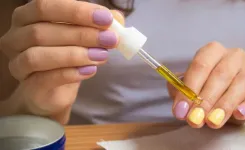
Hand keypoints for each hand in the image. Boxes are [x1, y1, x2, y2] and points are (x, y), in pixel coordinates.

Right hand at [0, 0, 123, 123]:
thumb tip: (117, 19)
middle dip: (81, 34)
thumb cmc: (65, 56)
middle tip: (110, 39)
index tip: (106, 19)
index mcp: (27, 16)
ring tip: (102, 56)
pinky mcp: (28, 87)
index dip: (77, 11)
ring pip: (38, 55)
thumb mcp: (82, 36)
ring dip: (75, 54)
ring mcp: (18, 63)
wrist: (53, 89)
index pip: (46, 7)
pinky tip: (90, 70)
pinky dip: (70, 73)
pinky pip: (45, 78)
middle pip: (42, 31)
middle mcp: (16, 37)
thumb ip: (97, 25)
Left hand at [167, 42, 244, 127]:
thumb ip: (181, 91)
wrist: (234, 97)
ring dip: (224, 105)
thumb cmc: (207, 88)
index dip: (190, 87)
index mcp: (212, 51)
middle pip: (220, 75)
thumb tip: (179, 104)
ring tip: (212, 122)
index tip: (181, 109)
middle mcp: (233, 57)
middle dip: (205, 99)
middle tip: (195, 119)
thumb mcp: (190, 87)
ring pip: (240, 85)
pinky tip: (238, 115)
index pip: (201, 65)